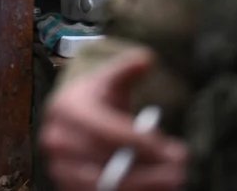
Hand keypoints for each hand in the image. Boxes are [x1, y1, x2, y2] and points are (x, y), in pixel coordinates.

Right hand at [40, 49, 186, 190]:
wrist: (70, 120)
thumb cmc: (95, 99)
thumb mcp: (109, 80)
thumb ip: (126, 70)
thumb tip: (147, 59)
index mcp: (66, 108)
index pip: (107, 131)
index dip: (140, 142)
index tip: (170, 149)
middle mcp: (55, 139)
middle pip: (106, 161)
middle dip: (148, 169)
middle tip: (181, 170)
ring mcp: (57, 166)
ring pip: (103, 185)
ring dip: (141, 186)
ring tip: (172, 183)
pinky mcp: (64, 186)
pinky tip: (152, 189)